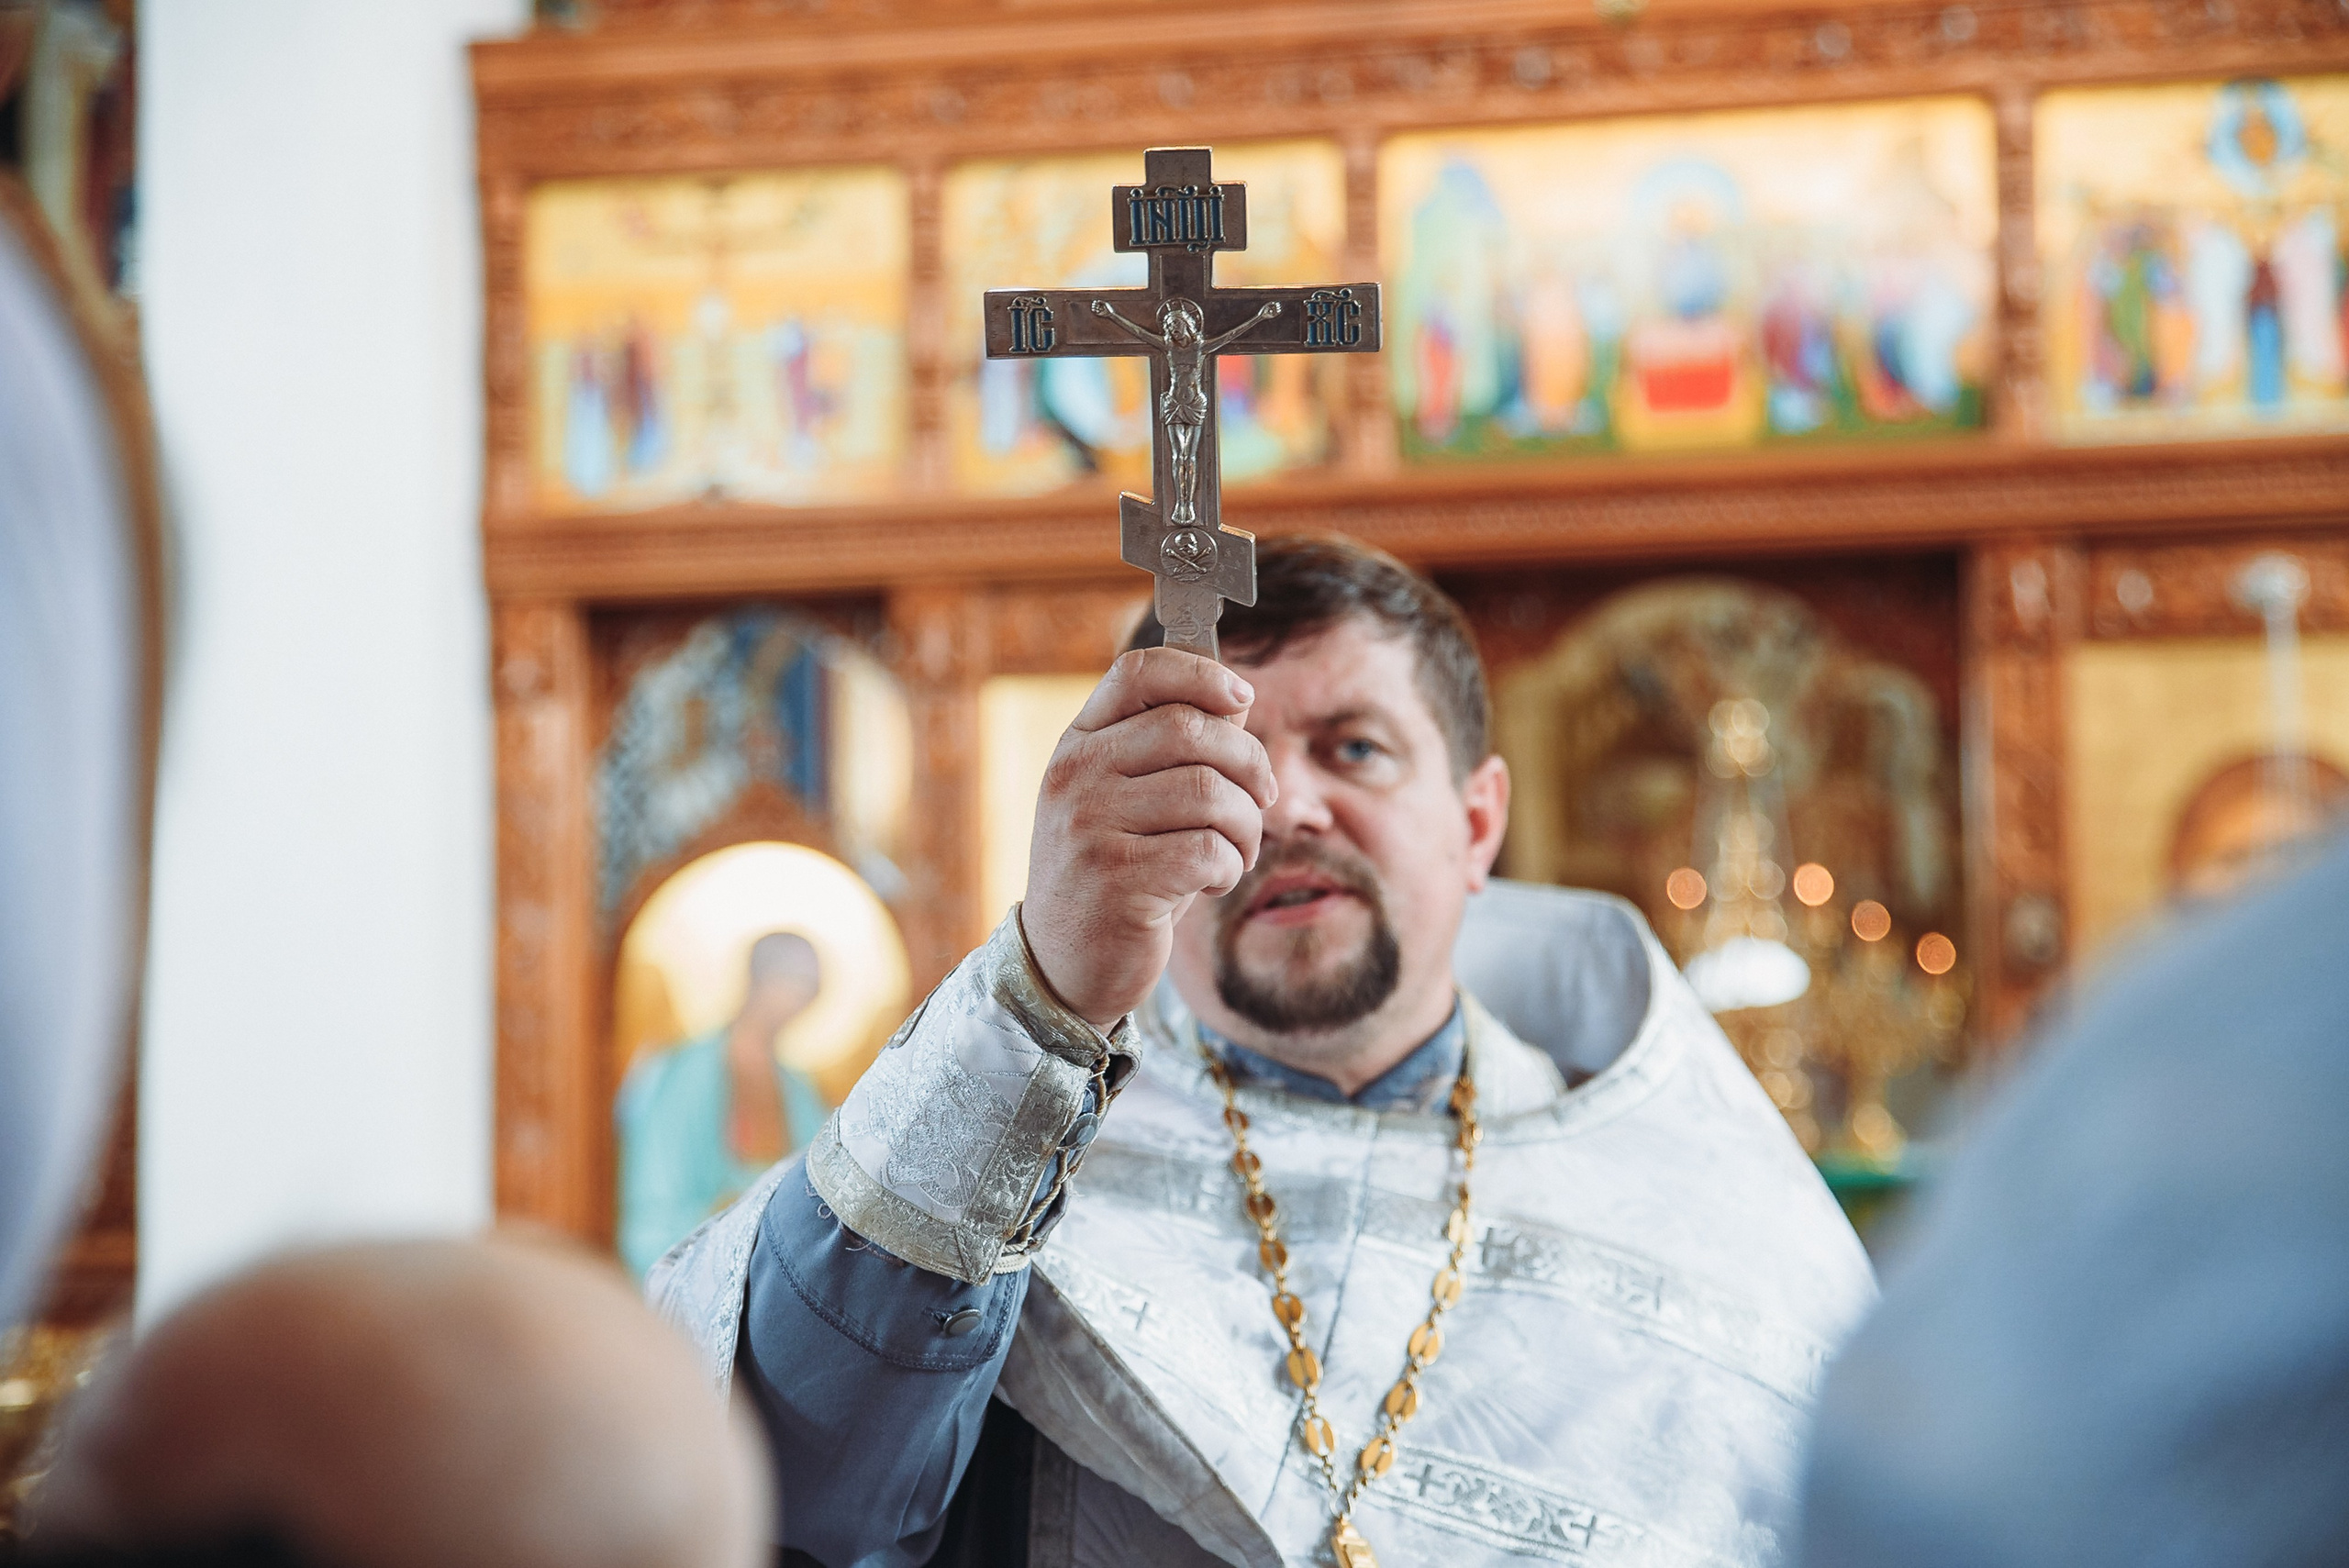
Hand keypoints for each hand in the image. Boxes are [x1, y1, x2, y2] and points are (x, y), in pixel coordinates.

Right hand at [1021, 648, 1275, 1027]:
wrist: (1064, 966)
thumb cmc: (1114, 875)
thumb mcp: (1128, 803)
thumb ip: (1171, 752)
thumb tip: (1236, 703)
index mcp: (1077, 745)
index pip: (1136, 673)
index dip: (1201, 673)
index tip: (1243, 698)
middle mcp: (1075, 777)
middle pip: (1190, 729)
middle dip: (1249, 762)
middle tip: (1263, 798)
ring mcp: (1089, 827)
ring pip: (1209, 792)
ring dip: (1247, 824)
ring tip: (1238, 851)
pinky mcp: (1117, 880)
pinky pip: (1208, 849)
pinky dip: (1230, 866)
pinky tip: (1214, 881)